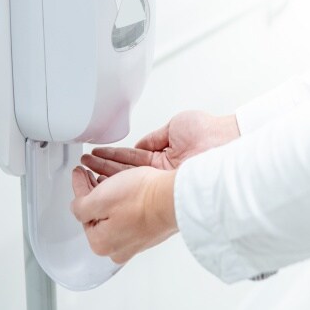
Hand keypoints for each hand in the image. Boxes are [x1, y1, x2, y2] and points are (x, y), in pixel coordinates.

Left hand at [70, 165, 177, 263]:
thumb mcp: (100, 199)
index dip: (79, 187)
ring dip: (110, 191)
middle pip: (99, 214)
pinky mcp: (151, 227)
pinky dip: (127, 197)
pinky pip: (133, 212)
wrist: (176, 197)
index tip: (79, 172)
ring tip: (109, 174)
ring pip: (117, 212)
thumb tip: (77, 206)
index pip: (82, 211)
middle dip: (93, 190)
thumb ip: (80, 205)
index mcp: (101, 242)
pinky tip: (129, 184)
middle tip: (89, 172)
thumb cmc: (142, 199)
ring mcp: (137, 238)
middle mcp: (119, 246)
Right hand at [81, 111, 238, 180]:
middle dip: (103, 167)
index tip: (94, 155)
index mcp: (165, 153)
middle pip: (127, 170)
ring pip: (129, 177)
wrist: (226, 141)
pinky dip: (120, 179)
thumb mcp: (174, 127)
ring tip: (85, 172)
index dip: (112, 156)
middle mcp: (163, 169)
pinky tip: (103, 180)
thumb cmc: (209, 131)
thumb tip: (138, 145)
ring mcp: (164, 178)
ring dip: (106, 174)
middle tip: (83, 167)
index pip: (132, 156)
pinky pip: (138, 180)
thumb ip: (154, 138)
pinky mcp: (166, 183)